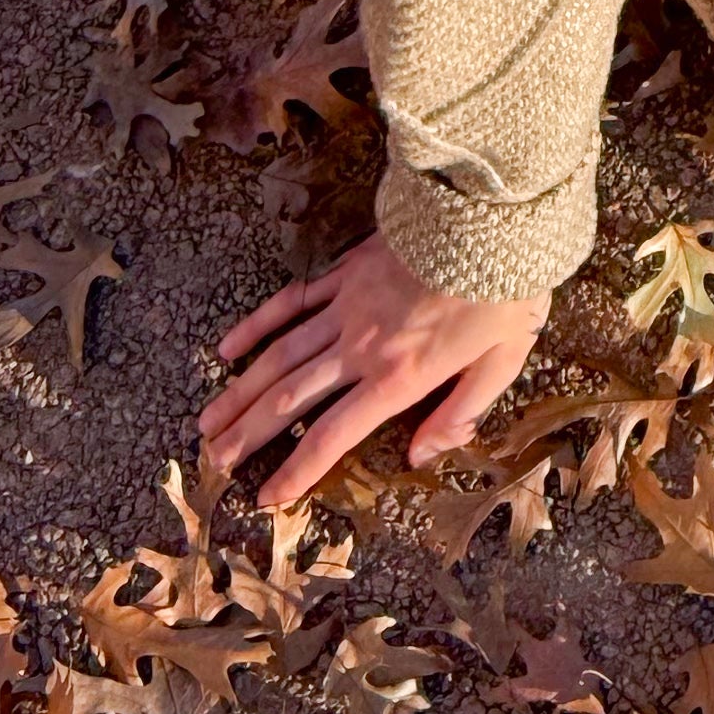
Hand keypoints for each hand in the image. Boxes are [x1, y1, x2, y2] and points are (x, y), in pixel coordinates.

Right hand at [198, 230, 549, 508]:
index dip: (294, 471)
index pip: (331, 436)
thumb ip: (458, 415)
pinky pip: (293, 301)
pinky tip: (229, 346)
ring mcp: (348, 306)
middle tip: (212, 461)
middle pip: (290, 399)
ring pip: (280, 355)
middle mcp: (361, 347)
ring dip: (241, 390)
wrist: (494, 217)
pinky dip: (258, 324)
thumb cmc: (505, 293)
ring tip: (208, 422)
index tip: (263, 496)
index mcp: (399, 378)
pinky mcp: (347, 271)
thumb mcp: (502, 363)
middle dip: (247, 434)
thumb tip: (417, 457)